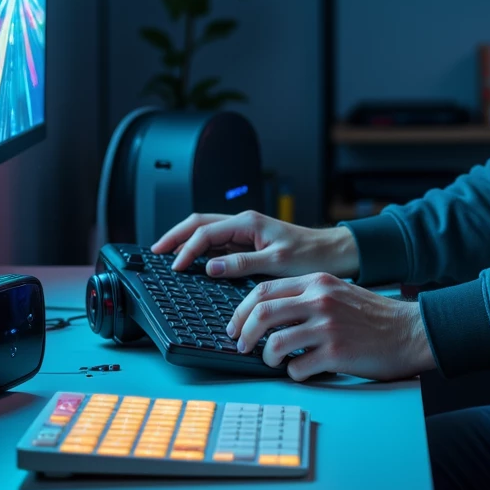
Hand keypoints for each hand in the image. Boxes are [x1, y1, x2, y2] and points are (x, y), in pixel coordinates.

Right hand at [150, 210, 359, 281]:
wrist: (334, 254)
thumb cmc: (312, 255)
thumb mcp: (276, 262)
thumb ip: (242, 264)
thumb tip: (210, 267)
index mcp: (248, 222)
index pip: (205, 232)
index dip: (186, 249)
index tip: (175, 267)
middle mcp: (244, 223)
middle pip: (199, 224)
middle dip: (175, 236)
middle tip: (155, 252)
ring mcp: (246, 232)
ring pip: (207, 232)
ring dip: (186, 241)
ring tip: (168, 254)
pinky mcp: (251, 243)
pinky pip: (219, 243)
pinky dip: (202, 249)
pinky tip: (195, 261)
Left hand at [227, 273, 436, 381]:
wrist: (409, 331)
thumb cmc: (372, 316)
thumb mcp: (337, 292)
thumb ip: (306, 296)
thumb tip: (266, 313)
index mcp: (317, 282)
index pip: (263, 290)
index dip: (241, 311)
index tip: (235, 326)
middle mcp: (320, 300)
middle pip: (262, 313)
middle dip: (243, 334)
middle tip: (242, 346)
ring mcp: (328, 327)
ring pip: (275, 343)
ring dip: (267, 357)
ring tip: (274, 361)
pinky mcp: (337, 353)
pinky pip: (297, 368)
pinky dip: (293, 373)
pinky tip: (303, 370)